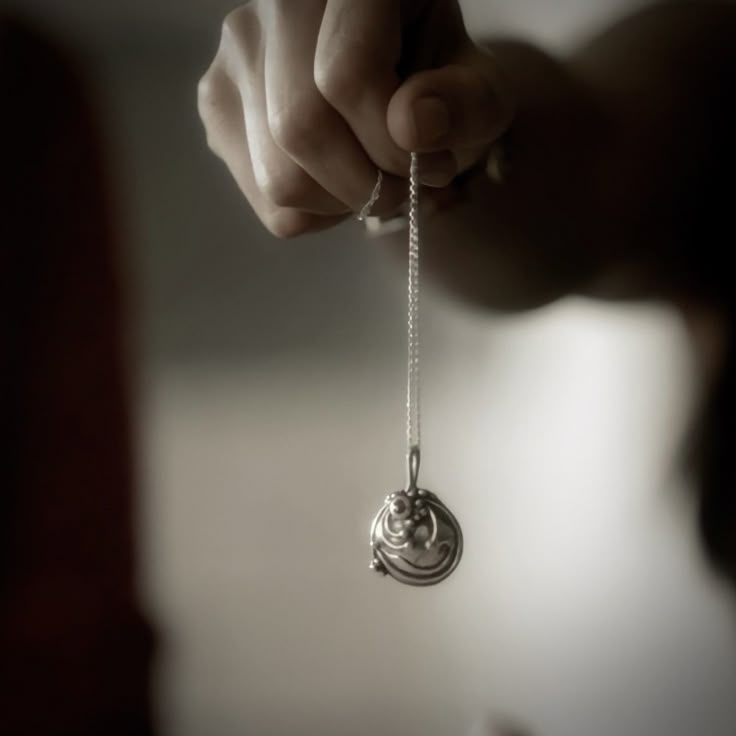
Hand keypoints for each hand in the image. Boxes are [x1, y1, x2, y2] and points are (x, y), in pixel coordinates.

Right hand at [197, 0, 514, 236]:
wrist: (390, 81)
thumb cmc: (437, 81)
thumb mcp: (479, 90)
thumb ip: (465, 103)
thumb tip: (411, 124)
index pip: (346, 75)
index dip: (392, 144)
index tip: (431, 163)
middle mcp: (273, 3)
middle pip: (300, 130)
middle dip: (367, 185)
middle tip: (405, 186)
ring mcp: (234, 55)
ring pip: (278, 177)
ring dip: (342, 204)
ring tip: (374, 182)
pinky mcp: (216, 104)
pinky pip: (266, 200)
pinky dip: (315, 213)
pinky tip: (337, 182)